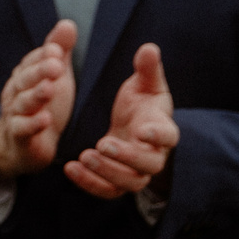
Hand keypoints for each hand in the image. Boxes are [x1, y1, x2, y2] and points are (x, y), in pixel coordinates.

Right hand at [0, 21, 76, 177]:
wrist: (24, 146)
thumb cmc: (42, 105)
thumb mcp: (54, 77)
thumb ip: (59, 51)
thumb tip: (68, 23)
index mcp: (24, 76)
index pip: (31, 62)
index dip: (43, 56)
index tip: (56, 50)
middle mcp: (16, 92)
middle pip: (25, 79)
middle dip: (39, 72)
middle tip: (55, 65)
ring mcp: (15, 114)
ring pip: (23, 102)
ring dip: (35, 95)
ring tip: (49, 89)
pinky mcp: (19, 136)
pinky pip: (23, 129)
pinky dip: (33, 124)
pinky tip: (45, 119)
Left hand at [67, 43, 177, 198]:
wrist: (134, 128)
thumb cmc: (142, 105)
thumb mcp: (144, 85)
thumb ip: (147, 69)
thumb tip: (149, 47)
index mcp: (162, 129)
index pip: (168, 136)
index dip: (158, 134)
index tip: (143, 129)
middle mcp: (154, 154)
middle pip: (148, 165)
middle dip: (125, 157)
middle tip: (101, 144)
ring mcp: (136, 171)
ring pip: (129, 182)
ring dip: (106, 172)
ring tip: (83, 157)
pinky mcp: (117, 181)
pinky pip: (108, 191)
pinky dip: (90, 183)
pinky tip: (70, 168)